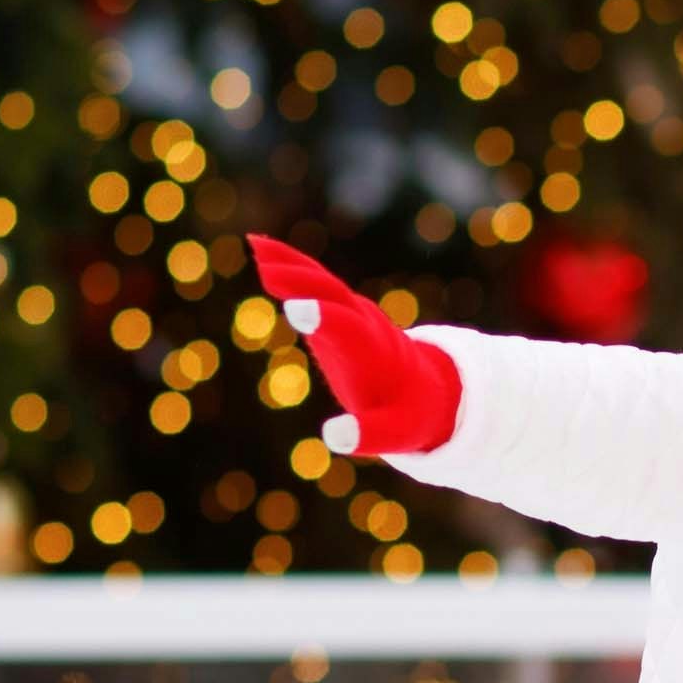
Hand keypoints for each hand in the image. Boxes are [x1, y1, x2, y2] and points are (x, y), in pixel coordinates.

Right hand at [244, 235, 464, 456]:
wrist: (427, 388)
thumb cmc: (409, 414)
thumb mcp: (396, 433)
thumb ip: (368, 436)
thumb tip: (334, 438)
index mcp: (374, 351)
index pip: (347, 329)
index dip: (324, 318)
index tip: (298, 307)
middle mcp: (363, 323)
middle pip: (332, 293)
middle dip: (302, 280)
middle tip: (266, 267)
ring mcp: (351, 313)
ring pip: (321, 280)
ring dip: (290, 262)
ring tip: (255, 244)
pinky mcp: (338, 311)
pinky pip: (313, 281)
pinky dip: (290, 264)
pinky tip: (261, 250)